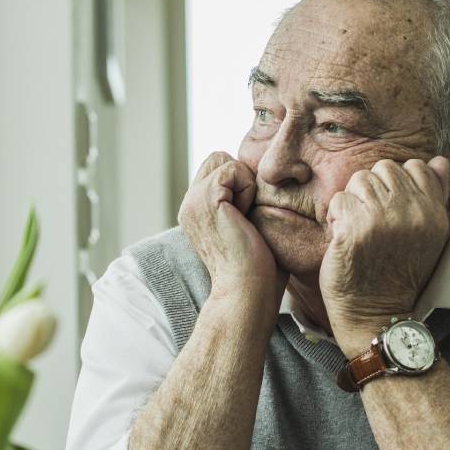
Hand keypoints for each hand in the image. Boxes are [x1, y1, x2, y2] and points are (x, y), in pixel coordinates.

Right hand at [179, 152, 282, 311]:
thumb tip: (260, 179)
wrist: (248, 290)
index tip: (246, 218)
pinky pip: (233, 168)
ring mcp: (193, 201)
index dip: (239, 183)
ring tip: (245, 217)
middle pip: (218, 159)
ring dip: (244, 184)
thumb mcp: (246, 227)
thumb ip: (242, 202)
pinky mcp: (206, 198)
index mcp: (196, 212)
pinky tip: (244, 218)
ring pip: (224, 161)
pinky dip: (248, 188)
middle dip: (239, 178)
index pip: (216, 169)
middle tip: (246, 215)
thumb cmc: (259, 270)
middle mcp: (188, 205)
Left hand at [322, 157, 449, 354]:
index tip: (391, 210)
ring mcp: (383, 219)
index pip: (416, 166)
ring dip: (352, 203)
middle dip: (372, 190)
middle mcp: (412, 212)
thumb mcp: (428, 235)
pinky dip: (336, 218)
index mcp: (434, 212)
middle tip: (371, 221)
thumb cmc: (398, 272)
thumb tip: (439, 161)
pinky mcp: (355, 229)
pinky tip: (343, 238)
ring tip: (357, 229)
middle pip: (384, 169)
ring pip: (359, 180)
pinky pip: (339, 200)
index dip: (396, 184)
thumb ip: (433, 195)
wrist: (377, 313)